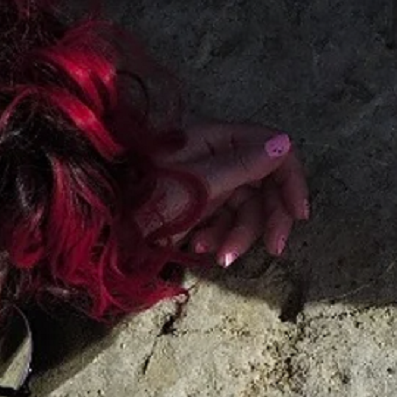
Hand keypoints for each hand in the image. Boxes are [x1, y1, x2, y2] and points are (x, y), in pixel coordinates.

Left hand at [138, 121, 310, 264]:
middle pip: (263, 183)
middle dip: (267, 218)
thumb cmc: (141, 200)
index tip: (298, 214)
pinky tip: (200, 250)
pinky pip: (224, 222)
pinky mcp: (195, 207)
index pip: (272, 147)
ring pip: (246, 209)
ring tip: (219, 258)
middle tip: (273, 250)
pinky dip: (219, 238)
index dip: (290, 178)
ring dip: (239, 236)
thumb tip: (284, 143)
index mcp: (214, 138)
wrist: (98, 230)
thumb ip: (241, 164)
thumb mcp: (196, 184)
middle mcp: (213, 155)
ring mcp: (204, 182)